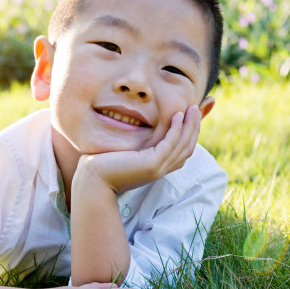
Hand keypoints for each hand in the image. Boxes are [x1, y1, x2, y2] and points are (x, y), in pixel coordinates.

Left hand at [75, 105, 200, 193]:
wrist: (92, 180)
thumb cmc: (101, 165)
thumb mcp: (123, 151)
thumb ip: (133, 142)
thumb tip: (131, 127)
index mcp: (156, 167)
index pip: (182, 150)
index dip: (190, 133)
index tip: (192, 115)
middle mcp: (161, 169)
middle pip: (187, 147)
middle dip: (194, 127)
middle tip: (197, 107)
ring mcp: (158, 169)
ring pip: (183, 146)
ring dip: (190, 126)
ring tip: (192, 108)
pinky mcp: (152, 166)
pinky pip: (170, 145)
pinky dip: (176, 130)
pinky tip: (177, 116)